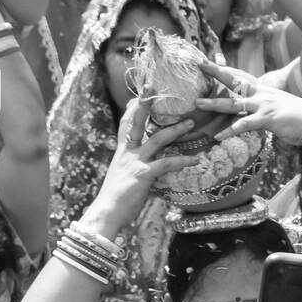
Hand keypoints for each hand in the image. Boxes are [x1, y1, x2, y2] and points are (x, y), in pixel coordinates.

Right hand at [85, 97, 197, 234]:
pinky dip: (182, 160)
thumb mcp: (123, 178)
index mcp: (121, 152)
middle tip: (154, 87)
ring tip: (191, 122)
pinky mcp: (143, 174)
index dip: (132, 109)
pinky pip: (167, 163)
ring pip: (157, 138)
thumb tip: (149, 169)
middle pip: (136, 122)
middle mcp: (127, 153)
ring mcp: (135, 162)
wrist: (106, 214)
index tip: (140, 94)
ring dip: (176, 129)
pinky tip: (195, 160)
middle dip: (145, 104)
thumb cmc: (115, 200)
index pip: (126, 124)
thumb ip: (135, 169)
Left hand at [197, 62, 301, 145]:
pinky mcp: (267, 119)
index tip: (209, 61)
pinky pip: (244, 124)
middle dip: (217, 72)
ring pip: (234, 103)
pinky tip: (217, 136)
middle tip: (200, 64)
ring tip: (198, 103)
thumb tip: (252, 114)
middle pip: (235, 80)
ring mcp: (264, 105)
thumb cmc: (299, 118)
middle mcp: (262, 94)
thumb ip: (263, 108)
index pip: (241, 76)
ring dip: (214, 103)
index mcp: (264, 90)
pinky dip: (230, 131)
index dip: (225, 68)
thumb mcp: (278, 108)